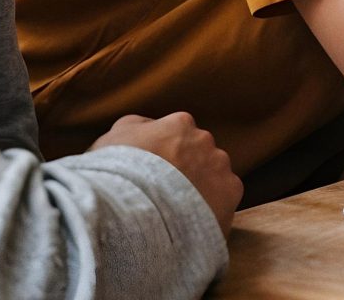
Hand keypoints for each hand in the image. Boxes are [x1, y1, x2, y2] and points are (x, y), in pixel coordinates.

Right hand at [91, 112, 240, 236]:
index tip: (153, 172)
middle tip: (164, 192)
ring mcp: (220, 165)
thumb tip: (149, 126)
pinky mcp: (231, 192)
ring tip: (176, 209)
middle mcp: (205, 140)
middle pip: (197, 154)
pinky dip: (211, 206)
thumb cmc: (115, 174)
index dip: (164, 154)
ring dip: (199, 187)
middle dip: (185, 169)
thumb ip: (136, 126)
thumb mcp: (112, 139)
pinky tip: (190, 219)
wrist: (131, 210)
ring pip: (213, 174)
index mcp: (179, 124)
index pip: (177, 134)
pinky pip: (224, 197)